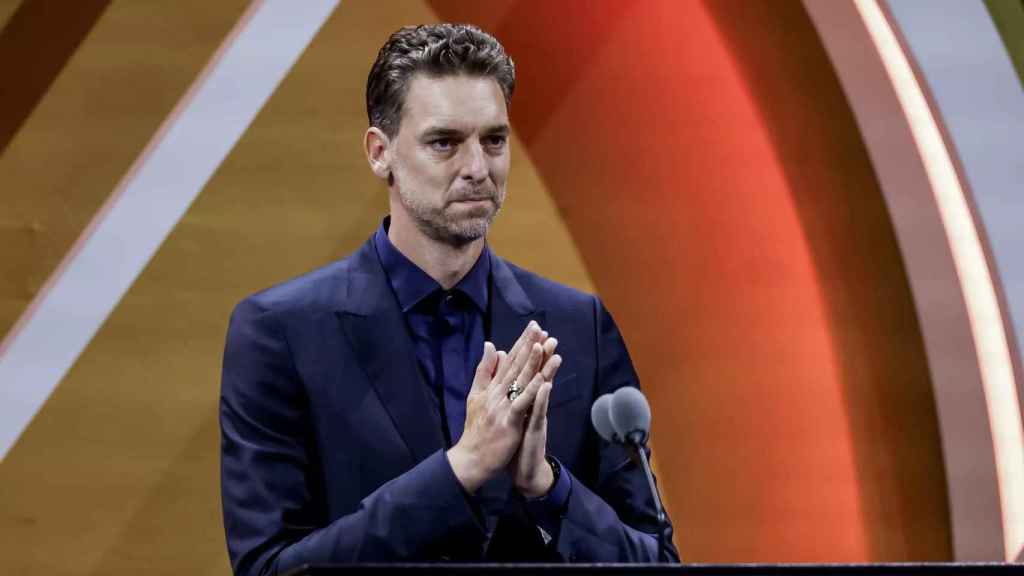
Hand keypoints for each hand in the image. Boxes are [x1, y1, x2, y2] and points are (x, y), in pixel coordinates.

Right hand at [446, 322, 547, 492]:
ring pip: (520, 381)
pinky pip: (521, 404)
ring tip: (544, 345)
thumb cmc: (477, 430)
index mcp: (492, 388)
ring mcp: (502, 407)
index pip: (509, 361)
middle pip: (515, 366)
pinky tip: (543, 379)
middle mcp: (497, 393)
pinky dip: (532, 391)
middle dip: (529, 345)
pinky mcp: (508, 422)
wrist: (471, 459)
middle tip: (541, 328)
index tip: (534, 327)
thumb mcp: (476, 396)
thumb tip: (493, 346)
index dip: (522, 343)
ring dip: (533, 362)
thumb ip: (484, 372)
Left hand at [508, 332, 561, 497]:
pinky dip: (542, 399)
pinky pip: (539, 413)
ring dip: (548, 372)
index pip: (527, 371)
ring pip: (543, 391)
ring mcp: (536, 416)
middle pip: (538, 376)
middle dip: (543, 356)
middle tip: (549, 335)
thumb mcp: (514, 414)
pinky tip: (545, 386)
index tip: (533, 331)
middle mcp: (533, 404)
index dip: (530, 352)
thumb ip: (513, 392)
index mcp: (524, 398)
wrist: (524, 470)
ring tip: (553, 353)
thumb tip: (508, 372)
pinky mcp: (536, 430)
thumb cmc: (517, 441)